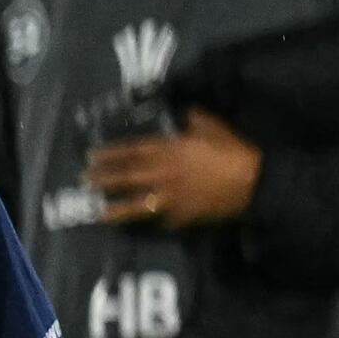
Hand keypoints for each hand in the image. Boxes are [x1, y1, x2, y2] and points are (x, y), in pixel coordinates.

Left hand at [84, 109, 260, 231]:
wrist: (254, 182)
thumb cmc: (233, 150)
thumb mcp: (212, 126)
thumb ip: (194, 118)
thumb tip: (185, 111)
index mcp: (169, 150)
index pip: (131, 151)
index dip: (109, 154)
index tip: (90, 156)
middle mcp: (163, 174)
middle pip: (126, 177)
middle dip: (103, 180)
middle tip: (84, 182)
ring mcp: (171, 197)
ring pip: (136, 204)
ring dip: (115, 208)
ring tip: (98, 213)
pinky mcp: (182, 216)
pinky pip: (163, 220)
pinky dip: (152, 222)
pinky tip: (140, 226)